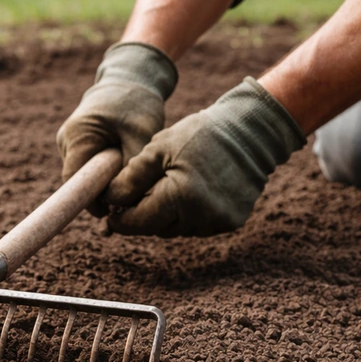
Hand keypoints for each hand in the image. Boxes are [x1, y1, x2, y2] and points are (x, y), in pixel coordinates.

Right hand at [56, 42, 176, 215]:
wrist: (129, 80)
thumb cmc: (137, 104)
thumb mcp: (141, 135)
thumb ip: (132, 168)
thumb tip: (125, 201)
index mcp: (77, 135)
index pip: (74, 180)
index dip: (89, 201)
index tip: (108, 213)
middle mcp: (66, 139)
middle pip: (77, 181)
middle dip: (100, 193)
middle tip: (128, 199)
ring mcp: (68, 142)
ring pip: (82, 176)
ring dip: (102, 182)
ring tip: (127, 176)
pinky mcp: (76, 145)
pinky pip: (86, 168)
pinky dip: (102, 173)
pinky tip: (120, 168)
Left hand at [103, 77, 306, 237]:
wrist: (252, 132)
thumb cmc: (201, 134)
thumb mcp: (158, 149)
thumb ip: (131, 178)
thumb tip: (108, 201)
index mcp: (180, 197)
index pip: (138, 222)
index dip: (120, 219)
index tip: (110, 212)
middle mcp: (201, 216)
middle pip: (156, 228)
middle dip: (143, 215)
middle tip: (134, 196)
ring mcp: (218, 222)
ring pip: (176, 229)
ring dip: (166, 215)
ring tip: (166, 187)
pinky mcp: (230, 222)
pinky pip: (197, 226)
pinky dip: (187, 214)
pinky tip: (191, 191)